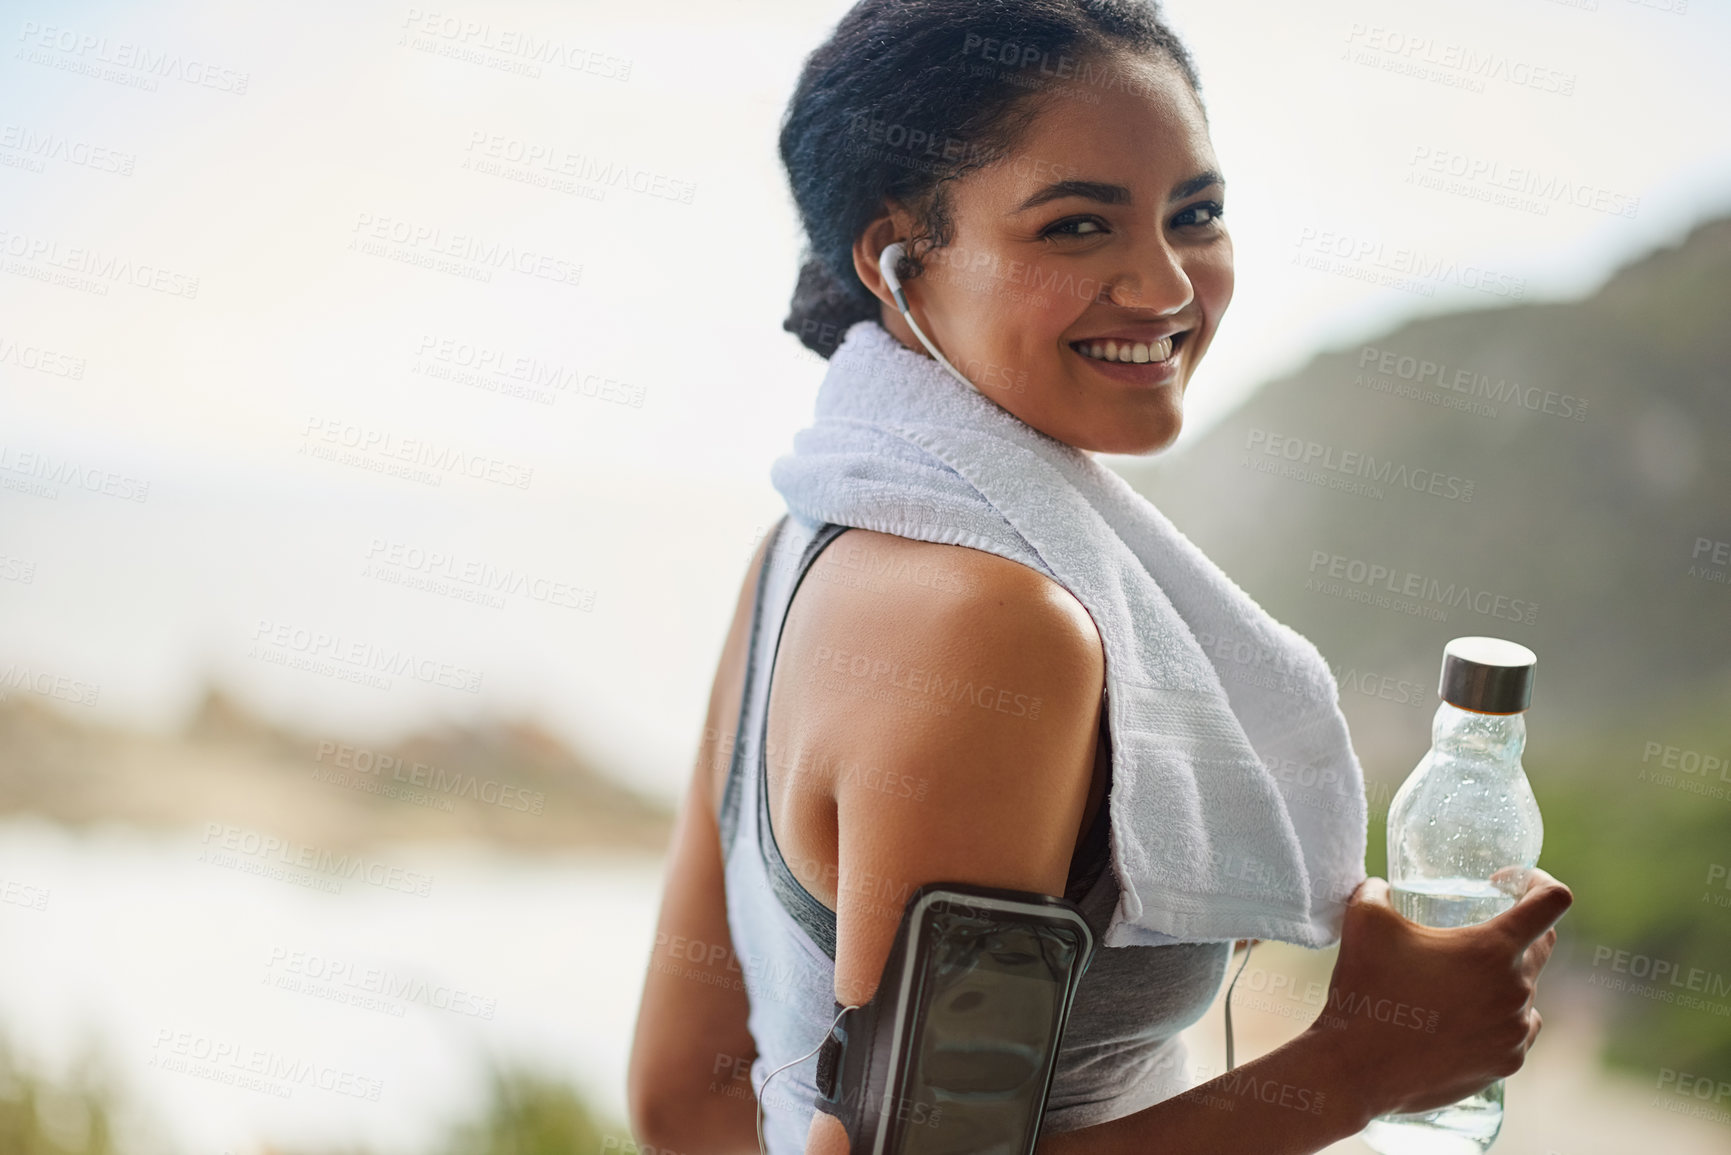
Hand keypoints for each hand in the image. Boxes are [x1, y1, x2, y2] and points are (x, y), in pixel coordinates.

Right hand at [1312, 868, 1572, 1117]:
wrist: (1357, 1069)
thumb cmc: (1365, 990)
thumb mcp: (1364, 921)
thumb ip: (1376, 890)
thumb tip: (1381, 886)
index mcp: (1492, 949)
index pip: (1552, 901)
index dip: (1538, 880)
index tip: (1503, 883)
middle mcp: (1516, 989)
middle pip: (1543, 945)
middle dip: (1515, 931)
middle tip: (1468, 934)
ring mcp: (1515, 1031)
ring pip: (1526, 990)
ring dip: (1500, 979)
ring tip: (1453, 983)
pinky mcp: (1507, 1063)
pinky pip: (1517, 1029)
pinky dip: (1497, 1017)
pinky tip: (1461, 1018)